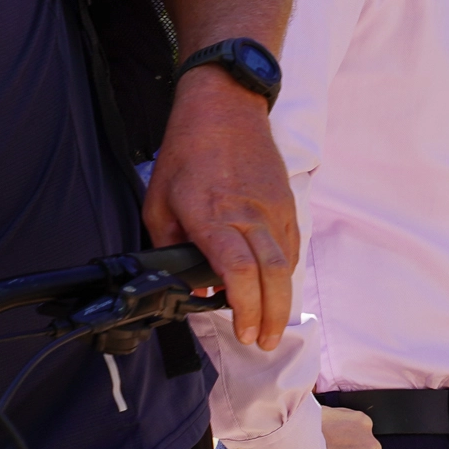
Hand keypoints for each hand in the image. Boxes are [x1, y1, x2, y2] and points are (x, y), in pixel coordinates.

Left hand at [144, 68, 296, 348]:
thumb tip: (195, 285)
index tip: (241, 330)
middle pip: (273, 274)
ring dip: (282, 298)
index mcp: (213, 215)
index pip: (238, 270)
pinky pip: (291, 245)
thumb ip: (171, 247)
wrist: (226, 108)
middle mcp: (250, 214)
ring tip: (271, 324)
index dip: (243, 305)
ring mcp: (274, 208)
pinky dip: (285, 271)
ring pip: (287, 263)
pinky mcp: (286, 202)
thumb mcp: (157, 202)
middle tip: (263, 341)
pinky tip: (277, 287)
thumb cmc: (186, 152)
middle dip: (271, 314)